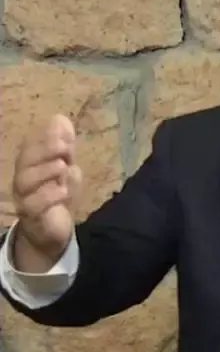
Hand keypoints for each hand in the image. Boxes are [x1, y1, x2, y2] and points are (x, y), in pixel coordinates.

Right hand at [11, 115, 79, 266]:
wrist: (51, 232)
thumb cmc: (55, 197)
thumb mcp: (64, 170)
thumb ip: (63, 148)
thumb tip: (60, 118)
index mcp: (30, 167)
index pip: (31, 148)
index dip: (44, 137)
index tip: (62, 128)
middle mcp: (23, 181)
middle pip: (25, 162)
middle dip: (44, 150)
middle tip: (64, 146)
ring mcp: (24, 199)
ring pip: (25, 182)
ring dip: (45, 171)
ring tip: (64, 165)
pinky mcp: (32, 217)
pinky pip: (33, 205)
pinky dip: (48, 196)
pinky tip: (63, 190)